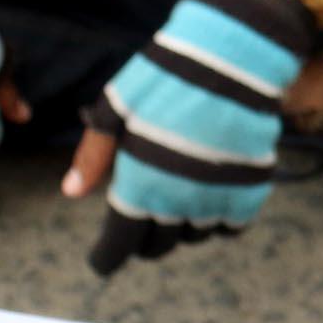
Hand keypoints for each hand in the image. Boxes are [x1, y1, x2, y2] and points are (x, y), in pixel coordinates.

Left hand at [66, 0, 314, 275]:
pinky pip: (230, 226)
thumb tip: (71, 192)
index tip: (101, 262)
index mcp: (141, 185)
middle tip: (139, 220)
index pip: (120, 243)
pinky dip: (217, 219)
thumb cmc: (165, 77)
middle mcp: (180, 202)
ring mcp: (219, 200)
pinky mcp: (251, 192)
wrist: (233, 60)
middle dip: (143, 239)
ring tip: (176, 196)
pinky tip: (208, 195)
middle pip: (157, 245)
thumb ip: (94, 155)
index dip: (107, 257)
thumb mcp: (116, 108)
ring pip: (193, 236)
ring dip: (180, 226)